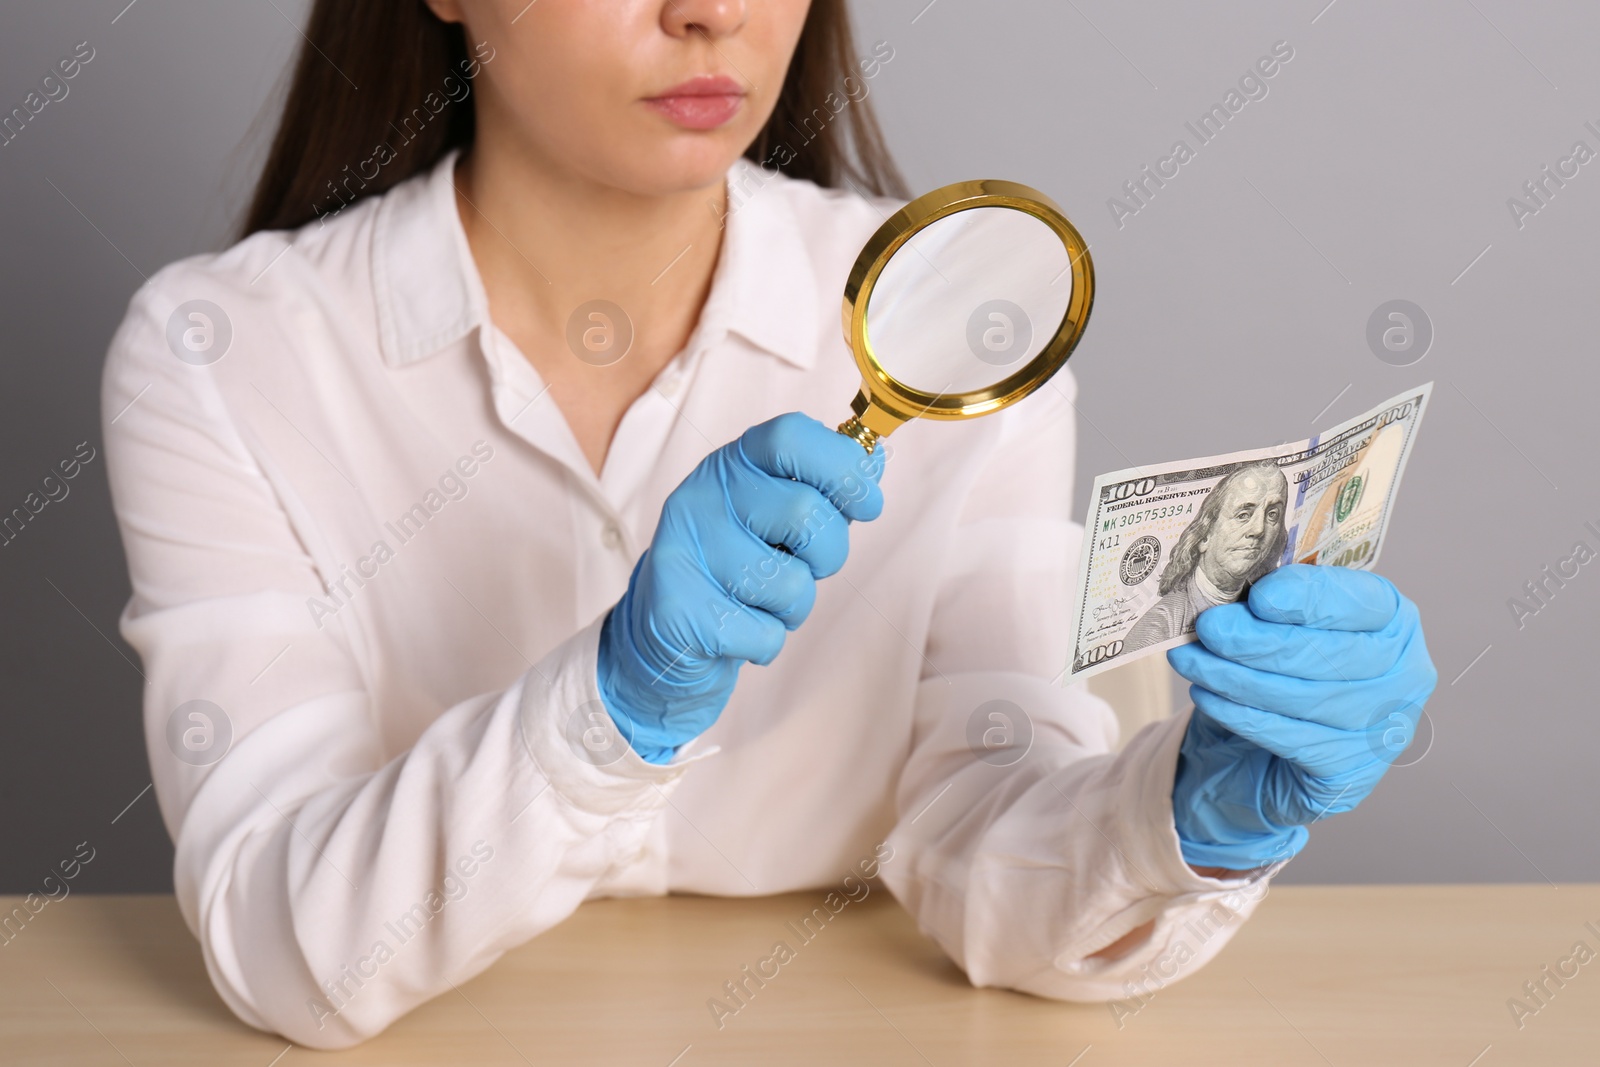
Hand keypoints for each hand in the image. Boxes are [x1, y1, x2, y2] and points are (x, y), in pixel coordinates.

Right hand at [597, 413, 884, 762]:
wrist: (664, 633)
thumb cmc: (737, 566)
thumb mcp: (778, 515)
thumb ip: (824, 488)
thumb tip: (873, 459)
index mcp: (733, 463)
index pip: (791, 437)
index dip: (843, 468)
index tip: (867, 503)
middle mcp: (701, 495)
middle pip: (804, 512)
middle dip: (828, 554)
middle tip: (804, 567)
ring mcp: (684, 550)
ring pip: (789, 582)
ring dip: (795, 606)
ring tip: (763, 602)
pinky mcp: (677, 609)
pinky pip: (765, 634)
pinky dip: (767, 642)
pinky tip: (738, 629)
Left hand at [1165, 564, 1437, 869]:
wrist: (1258, 752)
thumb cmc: (1277, 672)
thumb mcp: (1278, 626)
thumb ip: (1271, 603)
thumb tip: (1227, 585)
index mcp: (1394, 622)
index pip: (1364, 603)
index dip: (1312, 599)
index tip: (1260, 596)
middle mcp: (1405, 677)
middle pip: (1334, 654)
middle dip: (1261, 640)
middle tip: (1210, 627)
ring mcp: (1385, 730)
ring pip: (1306, 698)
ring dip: (1237, 676)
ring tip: (1189, 659)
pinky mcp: (1351, 773)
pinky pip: (1290, 739)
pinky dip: (1240, 714)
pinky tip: (1205, 694)